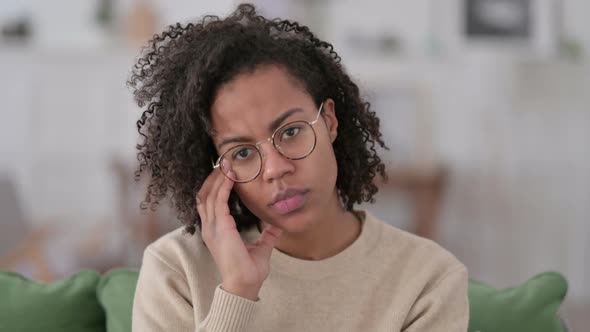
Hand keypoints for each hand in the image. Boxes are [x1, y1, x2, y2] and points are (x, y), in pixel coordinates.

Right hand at [196, 166, 282, 300]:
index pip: (209, 203)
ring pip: (208, 194)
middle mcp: (210, 227)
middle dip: (213, 177)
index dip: (215, 186)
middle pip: (205, 194)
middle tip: (223, 162)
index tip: (225, 173)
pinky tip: (230, 175)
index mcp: (216, 231)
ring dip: (217, 178)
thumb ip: (267, 236)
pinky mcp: (220, 227)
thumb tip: (277, 226)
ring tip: (226, 164)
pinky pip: (218, 200)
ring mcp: (212, 227)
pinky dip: (223, 186)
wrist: (245, 284)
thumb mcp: (260, 248)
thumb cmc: (249, 271)